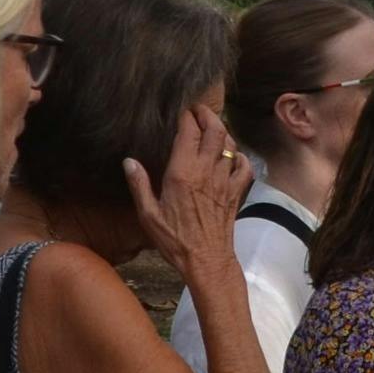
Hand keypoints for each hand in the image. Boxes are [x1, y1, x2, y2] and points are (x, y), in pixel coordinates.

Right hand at [124, 102, 249, 278]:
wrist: (207, 261)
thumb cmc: (175, 241)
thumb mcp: (149, 215)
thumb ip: (139, 185)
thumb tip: (129, 161)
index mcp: (183, 172)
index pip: (189, 131)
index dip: (187, 116)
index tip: (181, 111)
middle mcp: (207, 171)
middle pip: (215, 130)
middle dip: (207, 115)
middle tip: (198, 111)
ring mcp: (225, 180)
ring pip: (230, 144)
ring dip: (222, 132)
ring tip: (212, 128)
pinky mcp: (236, 192)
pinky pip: (244, 166)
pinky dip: (239, 156)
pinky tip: (232, 156)